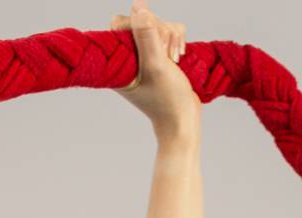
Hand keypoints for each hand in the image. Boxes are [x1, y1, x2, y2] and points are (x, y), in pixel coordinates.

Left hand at [110, 0, 198, 139]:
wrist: (183, 121)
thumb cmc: (167, 100)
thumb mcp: (156, 65)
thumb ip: (146, 35)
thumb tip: (138, 6)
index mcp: (118, 60)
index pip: (120, 23)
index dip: (138, 26)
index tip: (153, 45)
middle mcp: (129, 56)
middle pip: (141, 20)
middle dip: (160, 32)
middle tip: (167, 56)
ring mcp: (145, 55)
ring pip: (158, 24)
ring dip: (171, 37)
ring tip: (174, 60)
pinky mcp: (160, 55)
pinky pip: (170, 32)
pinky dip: (178, 40)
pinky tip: (179, 57)